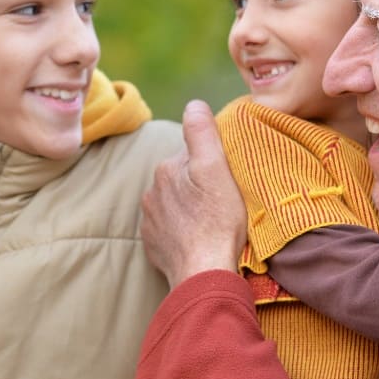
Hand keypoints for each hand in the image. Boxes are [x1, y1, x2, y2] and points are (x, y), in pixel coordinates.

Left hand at [140, 100, 245, 288]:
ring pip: (175, 203)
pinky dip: (182, 230)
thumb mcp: (216, 169)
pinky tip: (198, 238)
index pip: (192, 154)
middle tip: (223, 202)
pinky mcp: (153, 244)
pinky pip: (169, 229)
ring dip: (189, 208)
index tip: (228, 179)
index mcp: (167, 169)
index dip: (213, 163)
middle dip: (198, 185)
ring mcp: (151, 220)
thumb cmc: (217, 221)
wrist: (203, 274)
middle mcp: (152, 191)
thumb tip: (194, 104)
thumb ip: (202, 133)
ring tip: (212, 221)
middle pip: (182, 178)